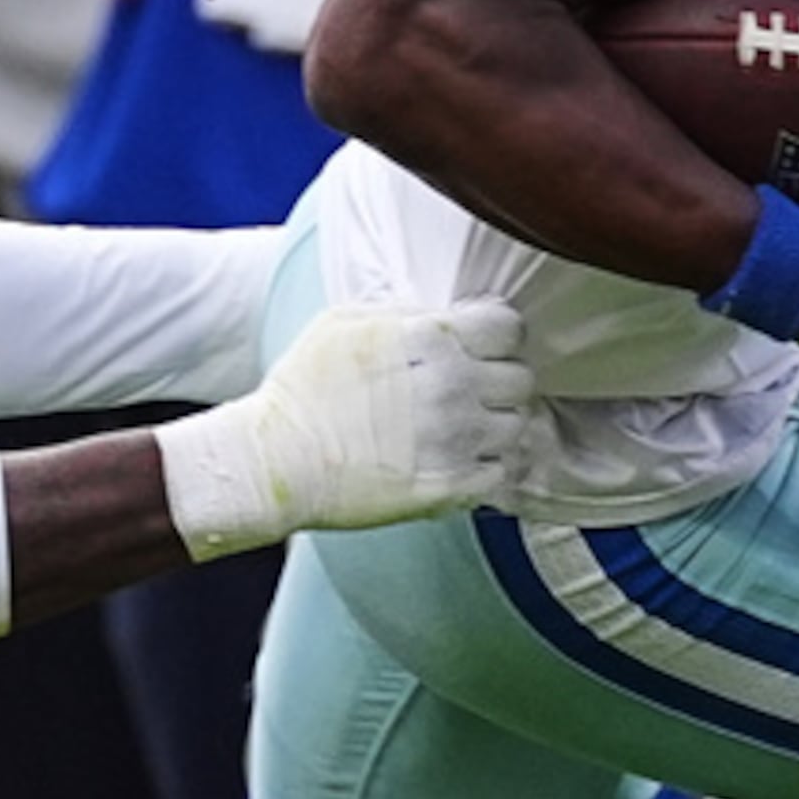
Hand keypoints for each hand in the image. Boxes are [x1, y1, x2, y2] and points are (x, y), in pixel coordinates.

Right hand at [155, 297, 533, 557]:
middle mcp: (454, 385)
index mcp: (431, 337)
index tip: (483, 348)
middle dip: (498, 381)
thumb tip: (444, 314)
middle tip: (469, 391)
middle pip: (521, 378)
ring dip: (495, 425)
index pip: (510, 328)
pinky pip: (501, 472)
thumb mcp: (345, 321)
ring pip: (518, 426)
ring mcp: (457, 439)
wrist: (278, 460)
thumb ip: (406, 312)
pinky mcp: (451, 486)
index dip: (497, 337)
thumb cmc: (304, 388)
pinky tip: (458, 460)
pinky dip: (487, 467)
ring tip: (462, 429)